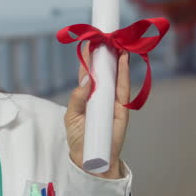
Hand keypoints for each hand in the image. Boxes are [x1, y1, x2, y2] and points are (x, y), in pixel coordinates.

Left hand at [64, 44, 129, 178]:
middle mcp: (100, 94)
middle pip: (103, 70)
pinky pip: (124, 89)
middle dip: (104, 54)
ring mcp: (112, 100)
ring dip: (116, 59)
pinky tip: (123, 60)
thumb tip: (86, 79)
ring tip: (116, 42)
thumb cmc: (78, 138)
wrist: (91, 160)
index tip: (89, 40)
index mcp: (86, 94)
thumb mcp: (72, 116)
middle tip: (105, 35)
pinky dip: (124, 74)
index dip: (88, 57)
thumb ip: (77, 98)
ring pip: (115, 76)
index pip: (88, 71)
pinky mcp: (122, 108)